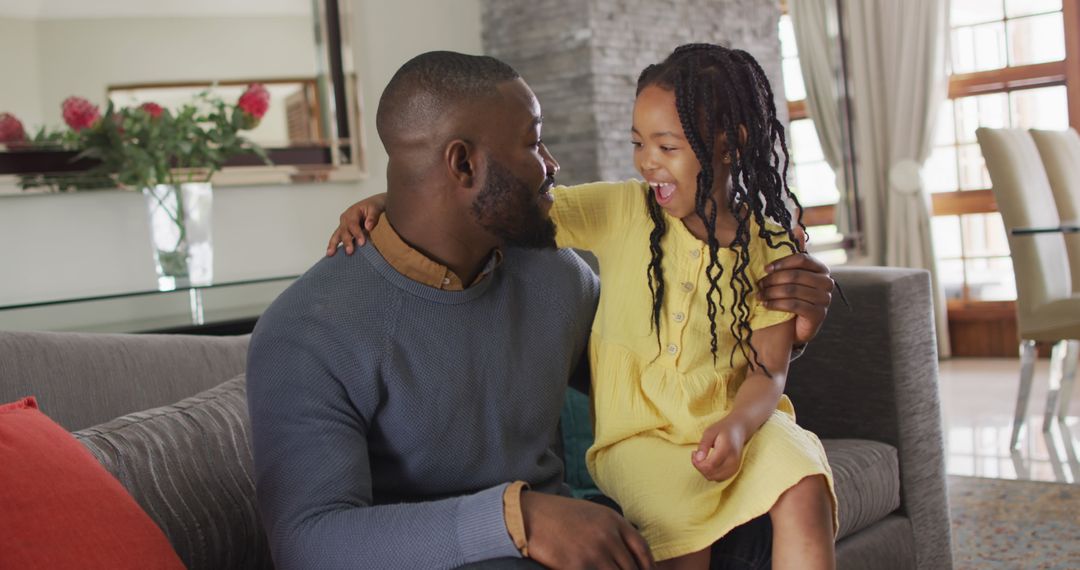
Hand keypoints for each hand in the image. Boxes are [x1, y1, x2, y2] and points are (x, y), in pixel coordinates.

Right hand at [325, 193, 386, 255]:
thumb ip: (372, 217)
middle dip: (346, 241)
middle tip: (350, 251)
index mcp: (352, 212)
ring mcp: (343, 225)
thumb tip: (368, 226)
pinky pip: (337, 238)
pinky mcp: (344, 231)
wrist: (372, 205)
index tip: (362, 243)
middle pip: (344, 230)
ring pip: (336, 235)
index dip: (357, 233)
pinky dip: (333, 246)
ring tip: (330, 254)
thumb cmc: (373, 207)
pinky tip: (331, 254)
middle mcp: (345, 219)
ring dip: (333, 244)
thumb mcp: (375, 208)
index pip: (353, 224)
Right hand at [521, 492, 654, 569]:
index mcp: (613, 520)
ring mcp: (594, 552)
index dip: (649, 566)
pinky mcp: (578, 566)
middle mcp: (608, 536)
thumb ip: (613, 529)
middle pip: (632, 567)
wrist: (530, 515)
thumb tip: (627, 551)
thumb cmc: (559, 515)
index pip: (642, 548)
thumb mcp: (592, 513)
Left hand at [693, 418, 747, 481]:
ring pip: (714, 478)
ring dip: (704, 471)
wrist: (738, 430)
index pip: (710, 465)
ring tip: (702, 458)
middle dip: (699, 466)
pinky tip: (708, 463)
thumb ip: (703, 445)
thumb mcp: (710, 432)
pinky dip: (710, 473)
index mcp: (727, 449)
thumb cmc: (722, 429)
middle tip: (696, 454)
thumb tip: (698, 459)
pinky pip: (718, 478)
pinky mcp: (734, 471)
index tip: (694, 452)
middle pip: (711, 473)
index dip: (698, 463)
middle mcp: (733, 460)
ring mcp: (735, 467)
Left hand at [757, 251, 832, 344]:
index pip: (802, 259)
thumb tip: (796, 228)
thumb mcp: (793, 274)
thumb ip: (795, 253)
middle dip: (773, 279)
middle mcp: (827, 283)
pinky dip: (776, 304)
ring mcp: (825, 299)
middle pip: (795, 275)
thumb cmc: (794, 296)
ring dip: (771, 292)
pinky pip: (794, 305)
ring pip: (793, 290)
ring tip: (759, 295)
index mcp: (821, 269)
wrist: (797, 326)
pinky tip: (765, 305)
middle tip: (759, 284)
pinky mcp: (819, 314)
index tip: (765, 268)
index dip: (782, 262)